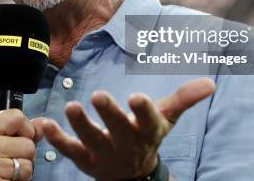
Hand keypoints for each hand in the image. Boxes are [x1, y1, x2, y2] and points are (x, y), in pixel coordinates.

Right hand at [0, 109, 44, 179]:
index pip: (17, 117)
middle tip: (6, 165)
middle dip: (24, 157)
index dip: (25, 130)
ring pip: (28, 163)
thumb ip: (17, 134)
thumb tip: (42, 124)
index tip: (17, 142)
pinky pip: (22, 177)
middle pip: (28, 143)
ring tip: (4, 174)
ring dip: (21, 172)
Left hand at [36, 78, 214, 180]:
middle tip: (98, 95)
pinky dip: (56, 139)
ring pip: (91, 141)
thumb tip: (210, 83)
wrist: (132, 175)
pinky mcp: (84, 160)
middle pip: (117, 129)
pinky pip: (69, 151)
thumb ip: (184, 99)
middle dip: (109, 114)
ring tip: (71, 107)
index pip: (148, 121)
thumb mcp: (166, 119)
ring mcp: (104, 154)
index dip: (143, 111)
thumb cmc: (147, 136)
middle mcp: (126, 144)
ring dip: (80, 125)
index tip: (137, 97)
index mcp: (147, 132)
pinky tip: (44, 124)